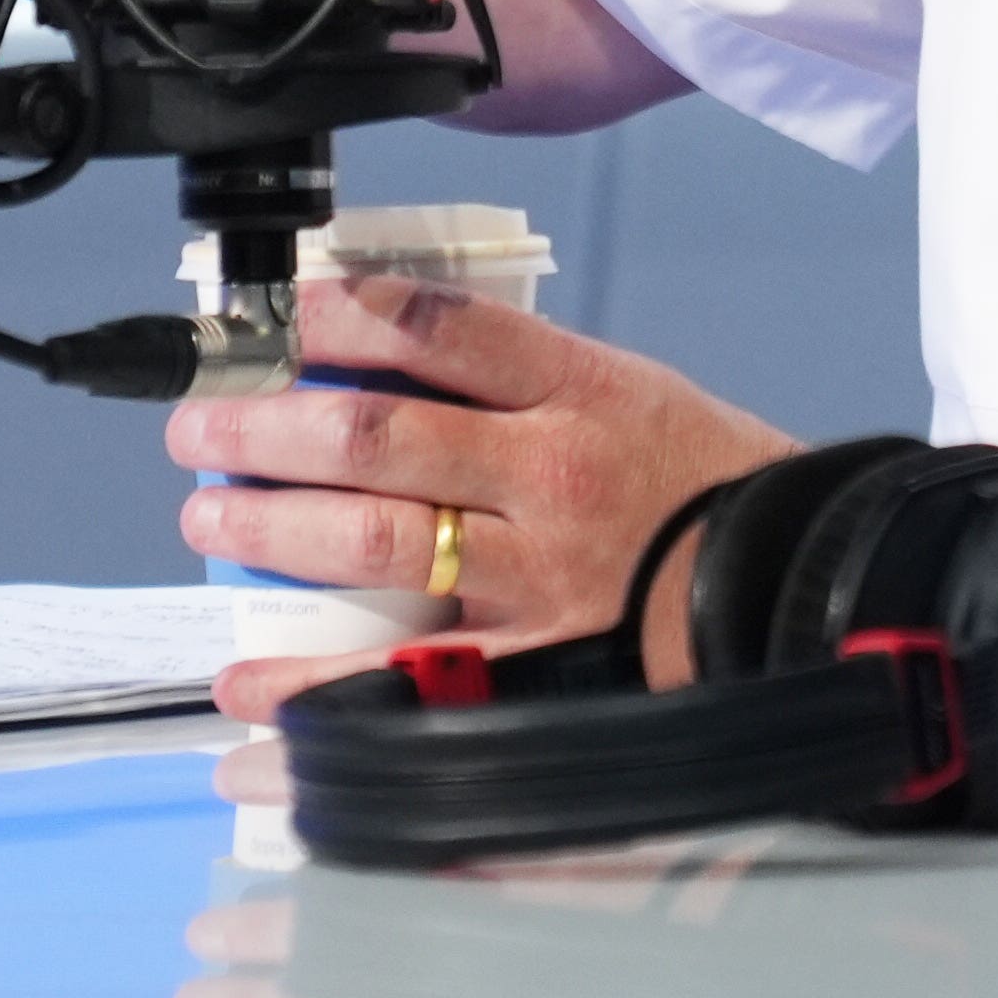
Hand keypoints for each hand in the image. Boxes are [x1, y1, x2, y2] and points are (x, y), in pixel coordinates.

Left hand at [171, 277, 799, 717]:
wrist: (798, 584)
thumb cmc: (706, 480)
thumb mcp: (628, 386)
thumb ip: (519, 375)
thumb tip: (384, 350)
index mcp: (578, 387)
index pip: (436, 324)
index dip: (336, 312)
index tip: (272, 313)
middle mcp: (549, 472)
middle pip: (376, 433)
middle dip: (265, 426)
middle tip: (200, 425)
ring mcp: (537, 571)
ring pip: (374, 540)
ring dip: (269, 526)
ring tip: (207, 515)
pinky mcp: (533, 660)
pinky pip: (404, 677)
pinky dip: (313, 685)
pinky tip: (248, 682)